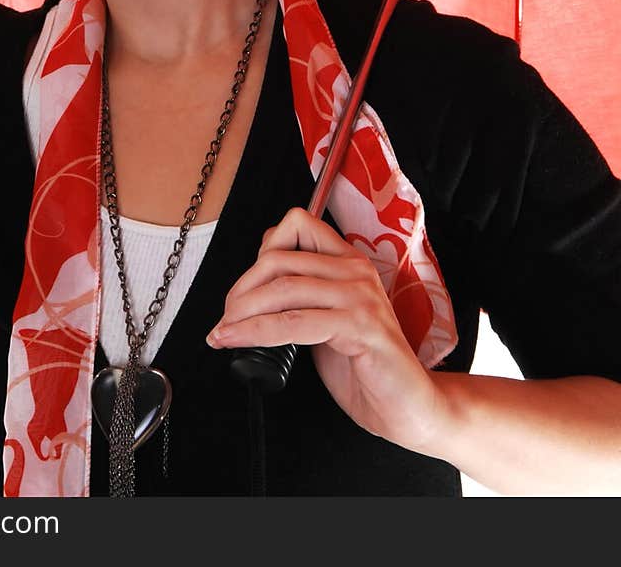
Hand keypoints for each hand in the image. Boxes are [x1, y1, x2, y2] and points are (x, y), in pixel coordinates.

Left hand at [207, 206, 446, 455]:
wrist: (409, 407)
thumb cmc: (367, 368)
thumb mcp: (326, 320)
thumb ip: (303, 295)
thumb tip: (260, 274)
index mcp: (348, 262)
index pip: (297, 225)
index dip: (262, 249)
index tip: (243, 286)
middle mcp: (355, 271)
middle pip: (279, 259)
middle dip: (241, 290)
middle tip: (225, 318)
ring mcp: (359, 297)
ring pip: (283, 289)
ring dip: (242, 313)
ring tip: (224, 332)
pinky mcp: (360, 327)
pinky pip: (295, 323)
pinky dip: (258, 332)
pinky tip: (239, 341)